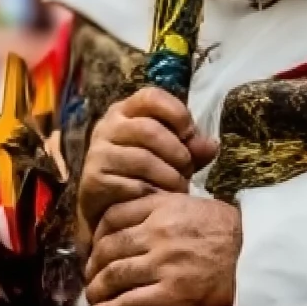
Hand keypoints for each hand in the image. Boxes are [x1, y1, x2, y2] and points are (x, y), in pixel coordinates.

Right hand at [77, 88, 216, 237]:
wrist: (108, 208)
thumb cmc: (142, 174)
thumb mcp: (170, 155)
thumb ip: (191, 148)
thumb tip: (212, 145)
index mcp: (126, 111)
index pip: (151, 96)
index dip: (176, 112)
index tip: (190, 134)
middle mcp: (107, 127)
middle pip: (149, 130)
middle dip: (177, 153)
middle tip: (188, 170)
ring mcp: (98, 153)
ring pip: (143, 159)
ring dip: (170, 177)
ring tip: (179, 188)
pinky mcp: (94, 180)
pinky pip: (133, 186)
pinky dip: (154, 194)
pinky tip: (160, 200)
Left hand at [84, 192, 240, 305]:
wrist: (256, 254)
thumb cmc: (227, 227)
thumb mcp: (191, 202)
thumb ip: (161, 206)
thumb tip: (133, 219)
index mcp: (162, 206)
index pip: (114, 215)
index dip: (98, 232)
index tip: (95, 244)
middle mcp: (158, 232)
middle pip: (109, 247)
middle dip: (93, 264)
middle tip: (90, 274)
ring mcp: (164, 263)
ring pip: (115, 275)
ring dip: (97, 288)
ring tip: (92, 295)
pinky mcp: (173, 293)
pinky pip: (131, 302)